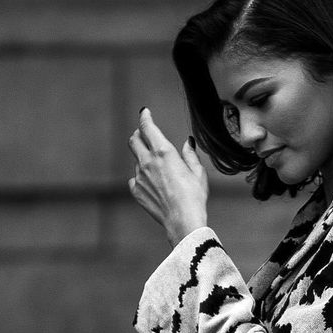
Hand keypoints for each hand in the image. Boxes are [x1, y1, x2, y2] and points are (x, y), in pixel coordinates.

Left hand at [128, 108, 208, 245]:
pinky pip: (135, 179)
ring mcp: (139, 176)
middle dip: (139, 134)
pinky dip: (142, 177)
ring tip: (160, 171)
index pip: (147, 127)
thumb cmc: (194, 196)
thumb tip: (187, 142)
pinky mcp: (136, 190)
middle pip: (134, 140)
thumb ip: (190, 154)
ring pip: (137, 160)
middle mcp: (148, 161)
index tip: (145, 112)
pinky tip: (154, 186)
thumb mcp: (198, 172)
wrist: (183, 220)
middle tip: (145, 135)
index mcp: (164, 152)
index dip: (145, 117)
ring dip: (144, 159)